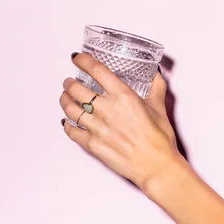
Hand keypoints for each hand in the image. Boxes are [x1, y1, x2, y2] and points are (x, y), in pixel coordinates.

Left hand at [59, 54, 186, 191]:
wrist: (156, 166)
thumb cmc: (159, 138)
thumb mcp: (159, 106)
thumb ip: (156, 86)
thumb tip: (155, 73)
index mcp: (123, 96)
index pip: (97, 70)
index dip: (84, 61)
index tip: (78, 58)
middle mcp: (107, 109)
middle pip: (76, 88)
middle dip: (70, 82)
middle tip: (70, 81)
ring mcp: (97, 127)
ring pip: (70, 108)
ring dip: (64, 100)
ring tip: (65, 97)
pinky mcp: (92, 144)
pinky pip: (71, 131)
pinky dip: (66, 125)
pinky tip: (67, 122)